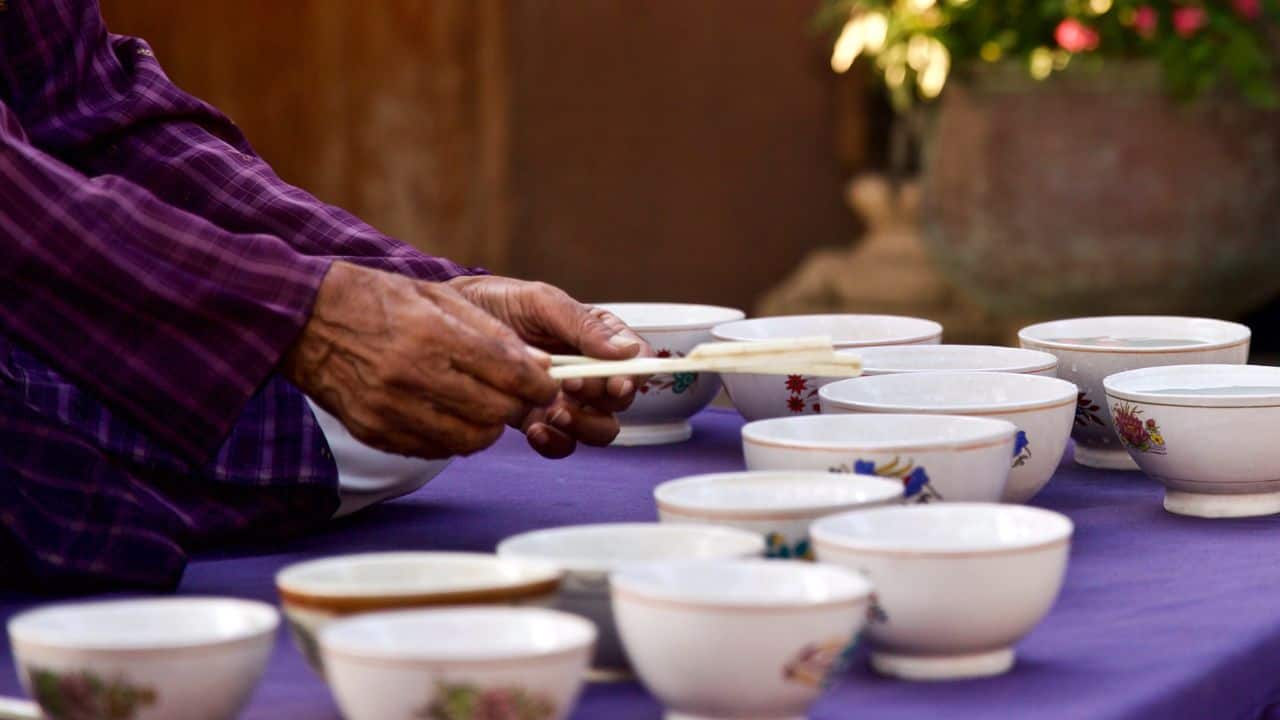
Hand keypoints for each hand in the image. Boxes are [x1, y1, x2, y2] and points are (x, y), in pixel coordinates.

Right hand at [283, 262, 558, 458]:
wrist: (304, 319)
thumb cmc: (377, 300)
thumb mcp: (438, 298)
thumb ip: (492, 332)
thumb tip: (539, 363)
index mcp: (432, 335)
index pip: (508, 373)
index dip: (538, 384)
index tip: (546, 384)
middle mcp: (411, 376)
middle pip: (493, 413)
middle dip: (515, 407)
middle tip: (515, 395)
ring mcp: (390, 409)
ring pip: (468, 441)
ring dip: (486, 428)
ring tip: (483, 407)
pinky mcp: (375, 431)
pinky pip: (434, 450)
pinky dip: (452, 438)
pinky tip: (448, 415)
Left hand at [447, 276, 650, 456]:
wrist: (451, 322)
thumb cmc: (498, 303)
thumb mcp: (540, 301)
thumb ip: (582, 324)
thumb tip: (625, 351)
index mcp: (597, 337)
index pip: (636, 359)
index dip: (635, 374)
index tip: (615, 381)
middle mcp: (588, 371)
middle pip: (620, 401)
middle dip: (602, 400)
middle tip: (571, 385)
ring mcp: (565, 398)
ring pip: (599, 429)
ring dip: (583, 425)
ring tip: (553, 410)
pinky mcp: (538, 420)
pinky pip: (563, 444)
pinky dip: (555, 442)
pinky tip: (534, 428)